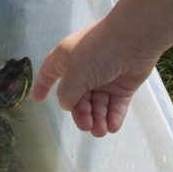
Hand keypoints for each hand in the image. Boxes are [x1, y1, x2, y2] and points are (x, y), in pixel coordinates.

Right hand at [32, 19, 157, 134]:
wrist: (134, 40)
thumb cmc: (98, 52)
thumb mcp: (76, 72)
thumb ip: (67, 92)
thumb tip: (66, 104)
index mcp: (67, 59)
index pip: (50, 73)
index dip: (42, 86)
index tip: (38, 100)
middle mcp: (84, 69)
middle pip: (77, 97)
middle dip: (81, 113)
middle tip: (87, 126)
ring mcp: (104, 78)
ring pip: (97, 105)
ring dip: (97, 119)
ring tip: (100, 131)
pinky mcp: (122, 86)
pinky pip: (115, 106)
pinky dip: (113, 117)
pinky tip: (112, 126)